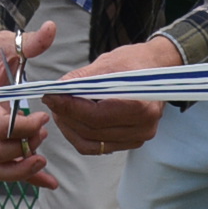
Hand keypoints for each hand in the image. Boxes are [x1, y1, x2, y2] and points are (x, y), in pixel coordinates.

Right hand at [0, 25, 58, 186]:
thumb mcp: (9, 43)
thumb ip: (31, 42)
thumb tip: (51, 29)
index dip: (22, 127)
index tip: (43, 117)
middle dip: (22, 148)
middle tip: (44, 134)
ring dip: (19, 169)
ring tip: (42, 159)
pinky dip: (23, 178)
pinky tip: (48, 182)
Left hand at [44, 34, 178, 155]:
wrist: (157, 69)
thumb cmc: (135, 62)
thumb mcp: (108, 62)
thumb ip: (82, 79)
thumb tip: (57, 90)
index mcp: (142, 106)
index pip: (96, 115)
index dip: (69, 107)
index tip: (50, 96)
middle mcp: (143, 127)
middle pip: (92, 130)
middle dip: (66, 116)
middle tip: (51, 101)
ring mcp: (138, 138)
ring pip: (91, 143)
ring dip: (70, 128)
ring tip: (59, 110)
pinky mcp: (130, 142)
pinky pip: (97, 146)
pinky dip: (80, 135)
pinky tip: (72, 120)